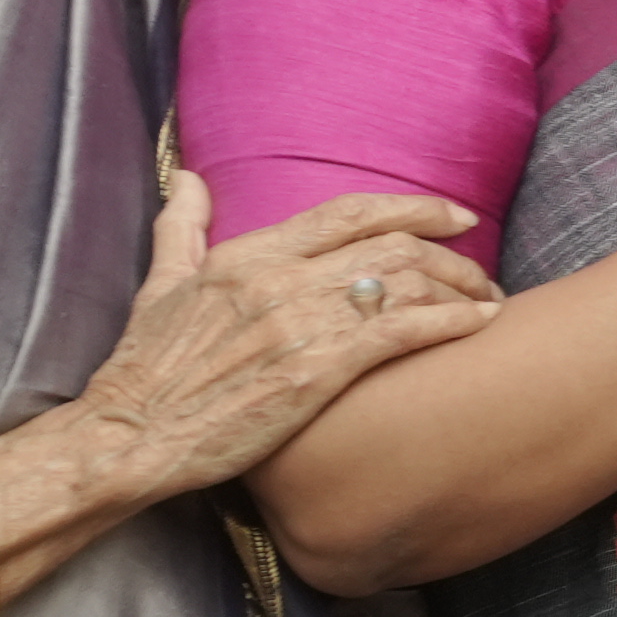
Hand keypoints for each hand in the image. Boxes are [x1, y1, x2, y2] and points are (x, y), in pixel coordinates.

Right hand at [67, 173, 500, 491]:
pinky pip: (401, 330)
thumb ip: (182, 229)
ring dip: (460, 287)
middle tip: (481, 268)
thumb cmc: (146, 370)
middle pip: (390, 244)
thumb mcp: (159, 286)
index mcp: (247, 255)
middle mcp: (278, 279)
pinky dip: (450, 321)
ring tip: (487, 301)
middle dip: (450, 252)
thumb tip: (187, 178)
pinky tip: (479, 325)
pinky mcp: (315, 372)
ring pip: (404, 281)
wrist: (129, 438)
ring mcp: (298, 324)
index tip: (454, 215)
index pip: (348, 213)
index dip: (411, 207)